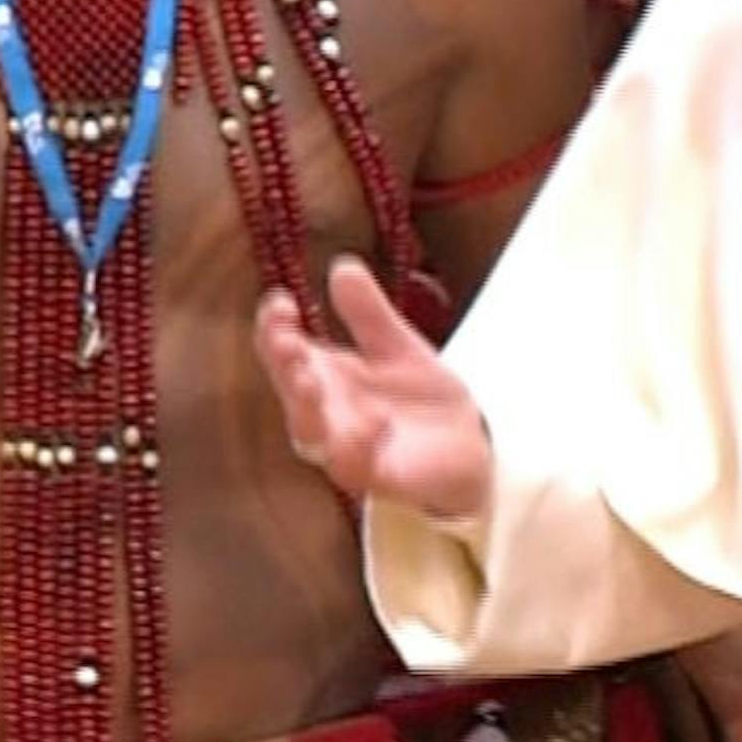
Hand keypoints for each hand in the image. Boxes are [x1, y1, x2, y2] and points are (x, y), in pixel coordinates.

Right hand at [255, 256, 491, 518]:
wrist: (467, 447)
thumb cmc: (416, 398)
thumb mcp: (395, 345)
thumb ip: (368, 312)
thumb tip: (342, 265)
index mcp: (324, 378)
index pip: (283, 352)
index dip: (273, 327)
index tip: (280, 300)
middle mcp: (326, 415)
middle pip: (292, 392)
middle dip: (284, 366)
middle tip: (286, 339)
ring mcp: (349, 449)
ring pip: (313, 437)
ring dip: (307, 409)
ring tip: (310, 379)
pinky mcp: (381, 477)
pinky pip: (360, 468)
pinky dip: (361, 446)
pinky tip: (375, 421)